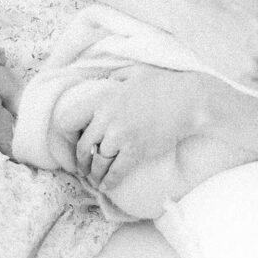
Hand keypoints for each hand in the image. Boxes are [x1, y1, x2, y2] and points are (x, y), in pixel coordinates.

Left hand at [52, 66, 201, 189]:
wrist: (189, 100)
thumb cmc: (165, 84)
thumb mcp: (136, 71)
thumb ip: (117, 76)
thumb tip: (108, 80)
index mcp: (103, 99)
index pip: (68, 120)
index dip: (67, 134)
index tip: (73, 140)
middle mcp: (107, 119)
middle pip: (82, 146)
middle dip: (81, 160)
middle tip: (83, 166)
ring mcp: (121, 136)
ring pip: (97, 162)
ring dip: (94, 174)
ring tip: (95, 178)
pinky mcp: (136, 151)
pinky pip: (115, 172)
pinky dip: (109, 181)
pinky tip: (107, 185)